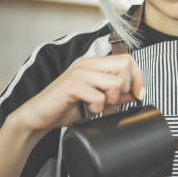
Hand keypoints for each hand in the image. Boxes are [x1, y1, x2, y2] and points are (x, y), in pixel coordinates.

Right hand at [11, 54, 145, 133]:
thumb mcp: (97, 100)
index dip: (138, 77)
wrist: (39, 117)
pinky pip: (99, 97)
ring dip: (111, 100)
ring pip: (115, 82)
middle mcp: (87, 64)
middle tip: (111, 100)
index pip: (128, 59)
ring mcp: (79, 73)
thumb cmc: (66, 107)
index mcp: (94, 64)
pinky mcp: (71, 85)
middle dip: (125, 88)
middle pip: (125, 66)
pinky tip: (87, 110)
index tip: (138, 94)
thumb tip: (136, 93)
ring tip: (97, 106)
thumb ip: (116, 95)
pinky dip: (97, 109)